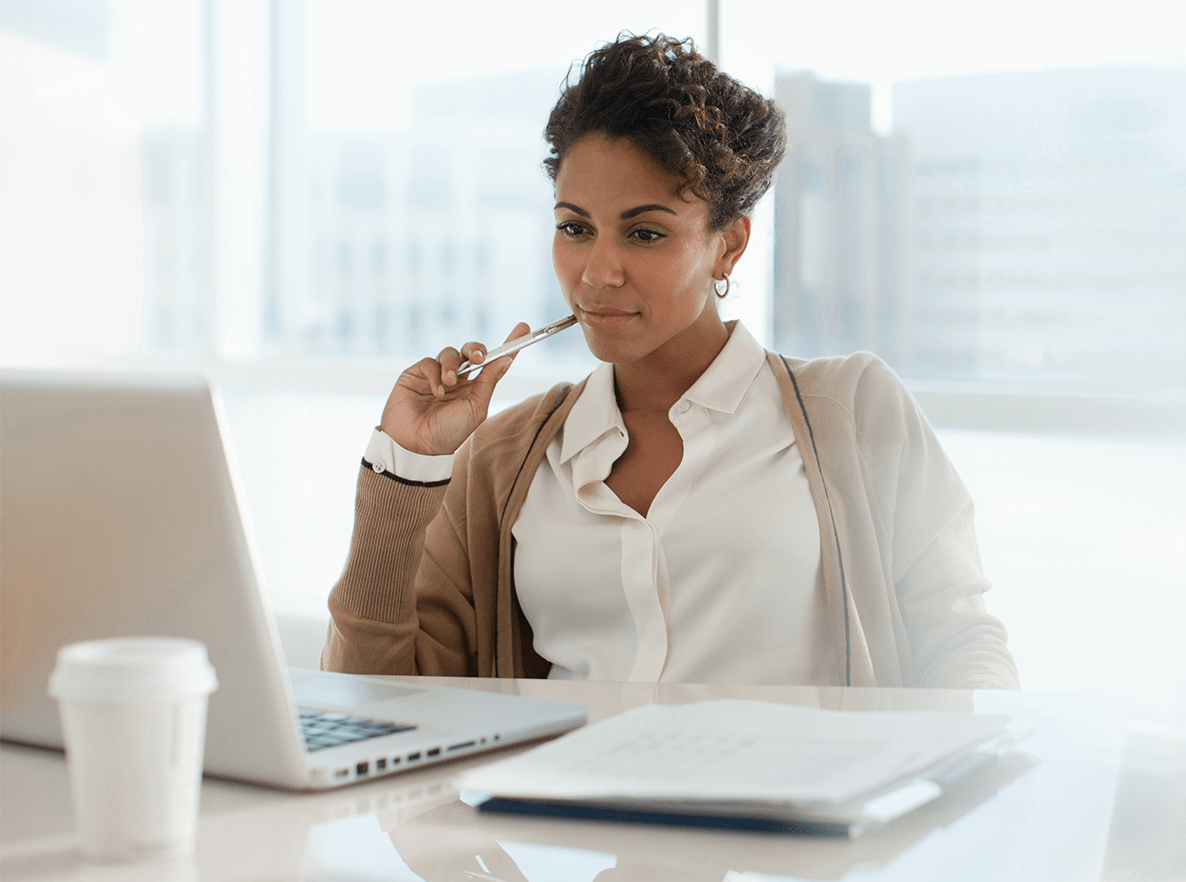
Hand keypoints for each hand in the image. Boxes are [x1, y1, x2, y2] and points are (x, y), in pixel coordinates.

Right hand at [379, 323, 531, 455]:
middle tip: (477, 357)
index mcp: (475, 389)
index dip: (508, 345)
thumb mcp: (476, 408)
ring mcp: (436, 376)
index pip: (493, 362)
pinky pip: (429, 362)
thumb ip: (489, 382)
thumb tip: (506, 359)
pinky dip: (435, 374)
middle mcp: (457, 380)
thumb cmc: (448, 433)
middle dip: (476, 349)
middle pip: (470, 351)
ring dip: (452, 365)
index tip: (524, 328)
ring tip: (449, 383)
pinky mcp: (416, 374)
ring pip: (450, 353)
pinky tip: (436, 391)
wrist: (416, 445)